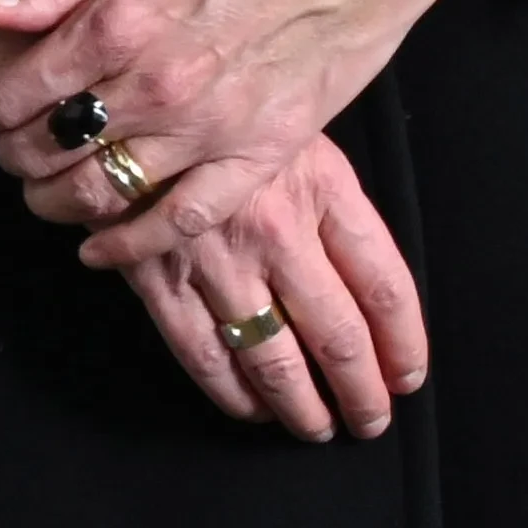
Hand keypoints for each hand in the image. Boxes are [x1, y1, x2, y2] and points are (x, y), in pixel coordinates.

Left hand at [0, 0, 497, 237]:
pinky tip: (99, 248)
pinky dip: (132, 244)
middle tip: (4, 149)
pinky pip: (184, 219)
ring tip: (42, 190)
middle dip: (10, 155)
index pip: (18, 88)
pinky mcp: (260, 154)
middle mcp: (158, 84)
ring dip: (56, 200)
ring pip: (104, 190)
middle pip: (50, 146)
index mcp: (122, 22)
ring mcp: (210, 127)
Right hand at [104, 135, 435, 440]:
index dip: (404, 345)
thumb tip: (368, 294)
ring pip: (274, 360)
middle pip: (339, 337)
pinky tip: (251, 410)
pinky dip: (233, 395)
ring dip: (302, 407)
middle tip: (370, 420)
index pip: (385, 288)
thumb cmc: (221, 116)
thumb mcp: (296, 137)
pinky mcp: (160, 278)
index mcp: (323, 190)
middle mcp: (278, 232)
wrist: (120, 100)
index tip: (407, 377)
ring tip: (317, 427)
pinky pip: (204, 356)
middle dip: (361, 392)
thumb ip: (332, 207)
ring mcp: (217, 261)